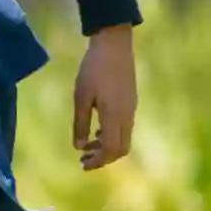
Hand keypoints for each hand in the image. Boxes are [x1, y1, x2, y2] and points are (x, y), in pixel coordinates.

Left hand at [73, 24, 136, 170]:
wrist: (114, 46)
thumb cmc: (93, 69)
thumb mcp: (81, 96)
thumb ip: (81, 123)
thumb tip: (79, 147)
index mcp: (115, 115)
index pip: (111, 149)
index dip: (98, 160)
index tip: (82, 164)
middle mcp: (127, 115)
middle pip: (121, 149)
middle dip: (103, 158)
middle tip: (83, 160)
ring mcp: (131, 109)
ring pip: (124, 139)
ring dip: (106, 147)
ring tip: (86, 148)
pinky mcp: (131, 102)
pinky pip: (124, 128)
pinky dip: (111, 136)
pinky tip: (96, 132)